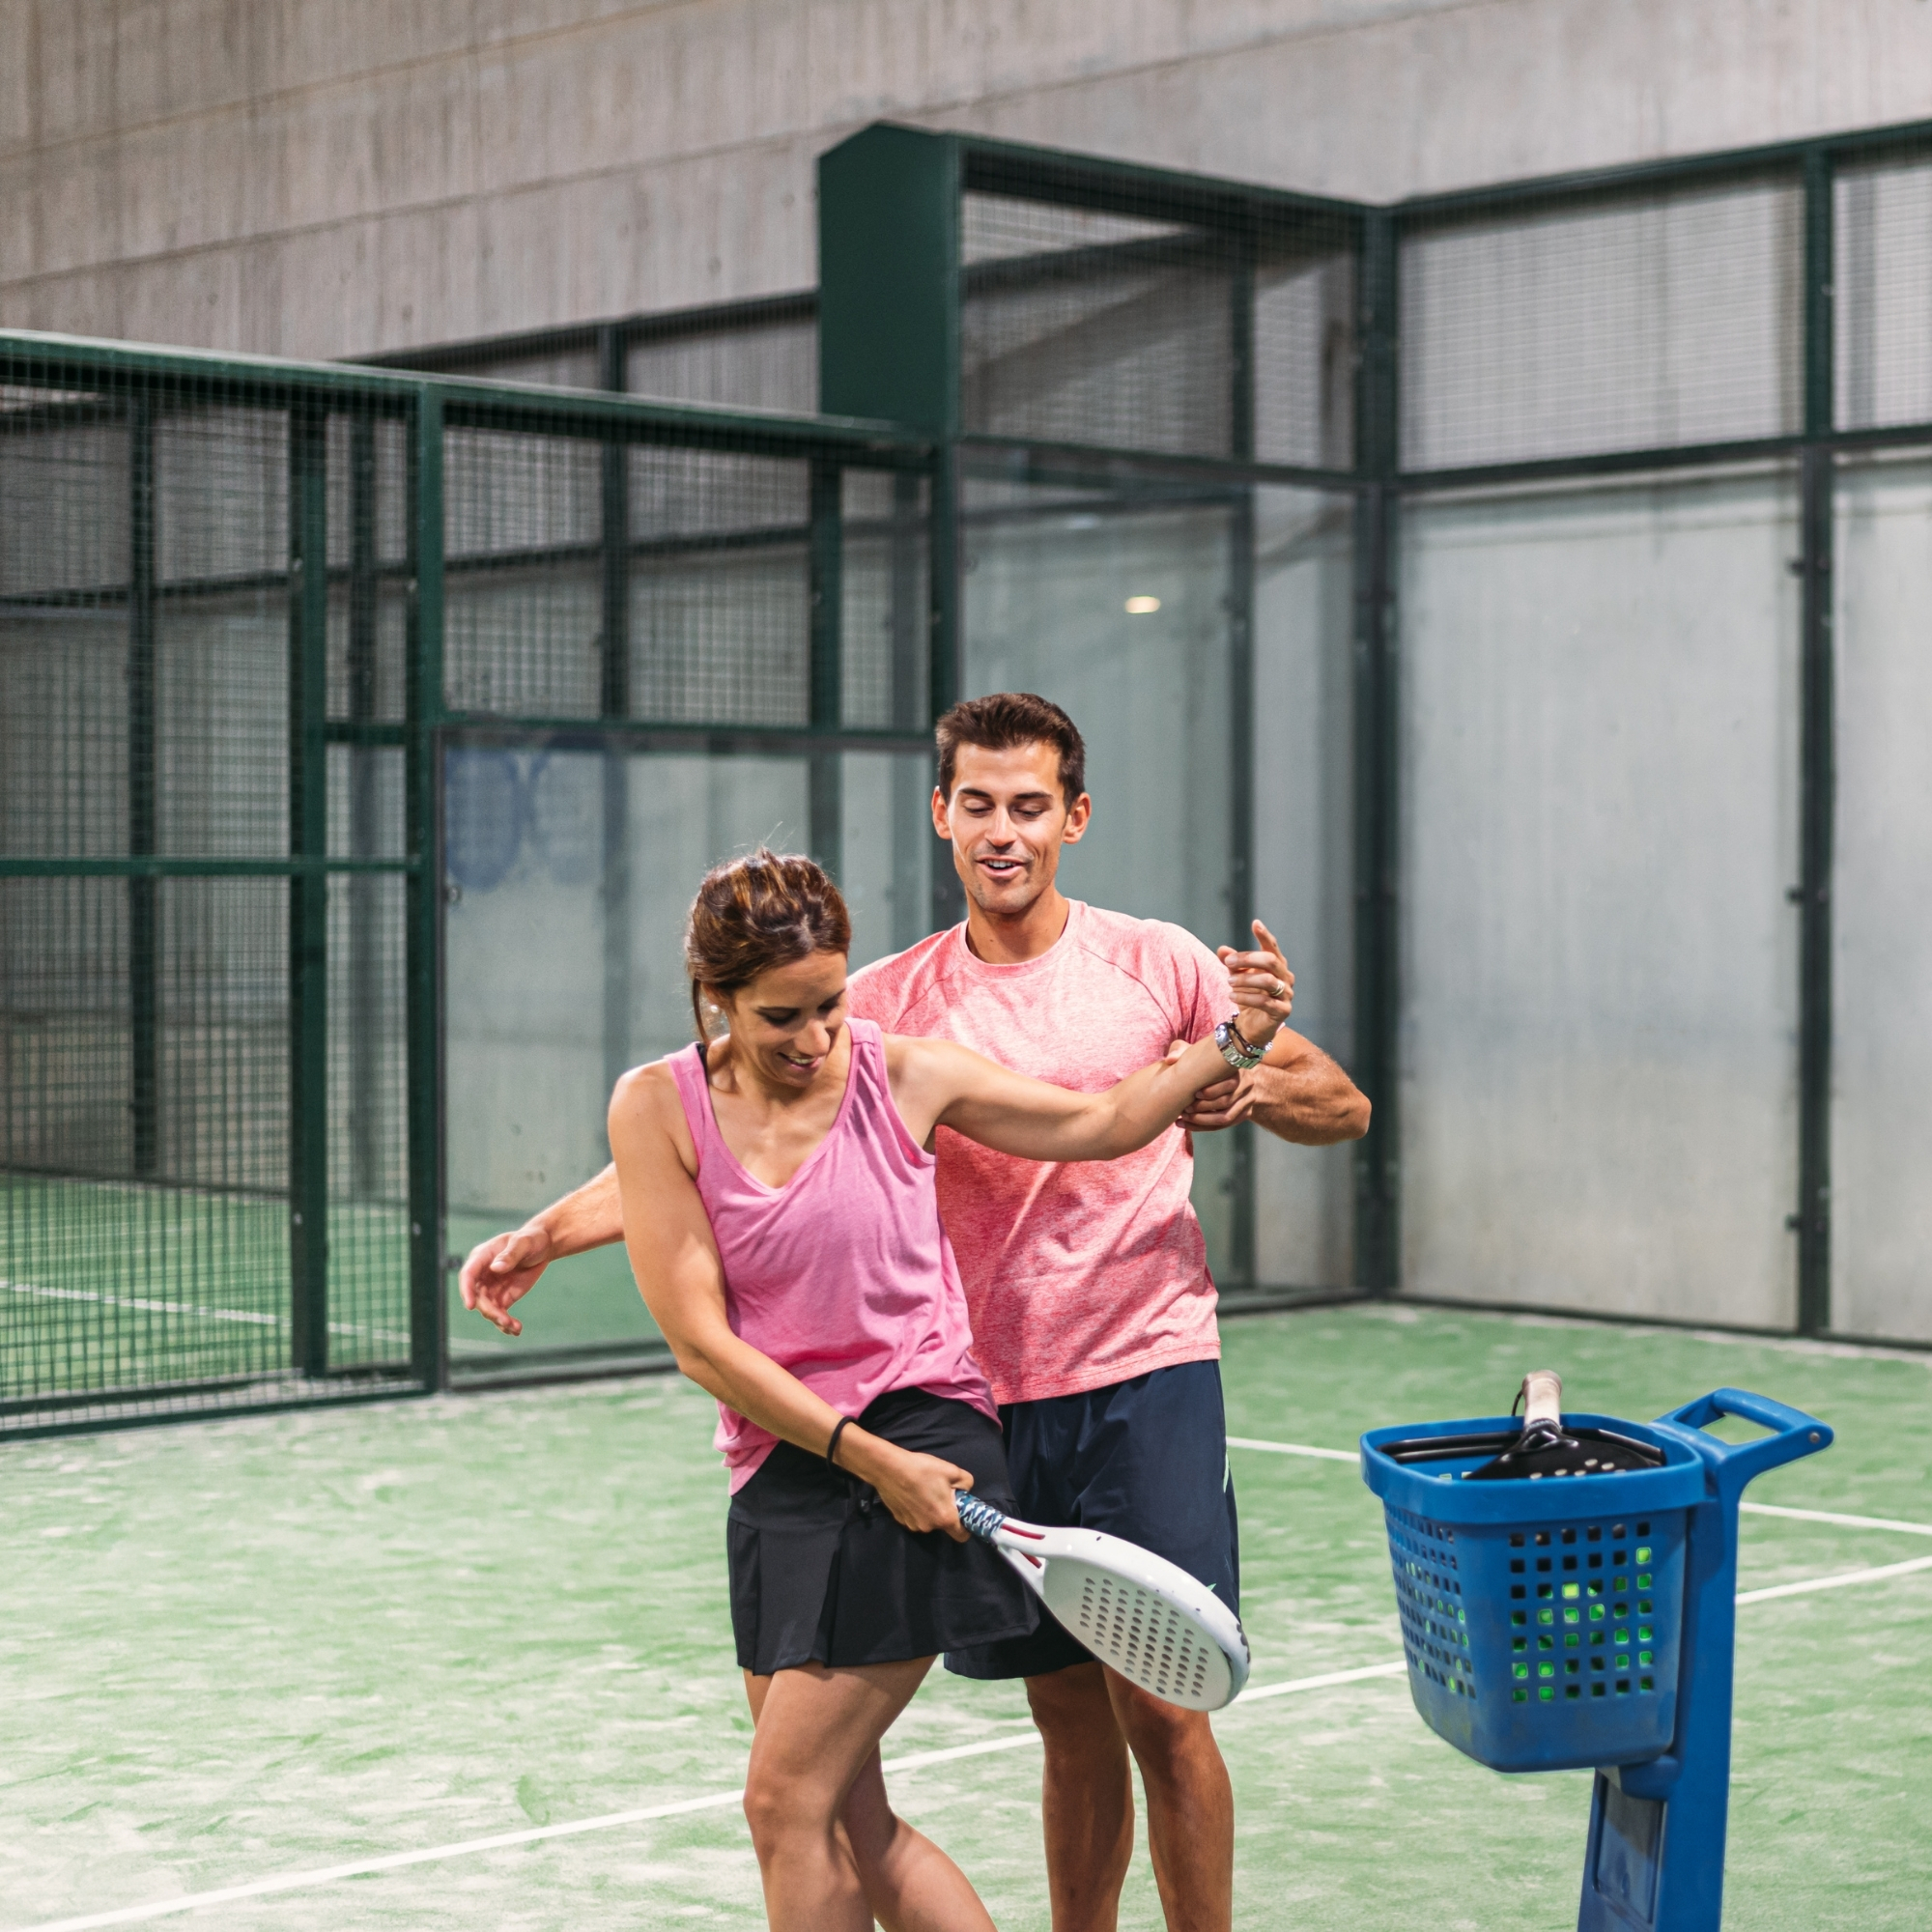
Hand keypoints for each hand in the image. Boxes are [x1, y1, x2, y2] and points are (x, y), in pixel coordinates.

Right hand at [457, 1222, 553, 1336]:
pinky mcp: (503, 1298)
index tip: (471, 1306)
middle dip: (489, 1310)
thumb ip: (510, 1254)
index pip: (468, 1275)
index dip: (467, 1290)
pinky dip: (506, 1323)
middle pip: (478, 1297)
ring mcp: (492, 1288)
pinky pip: (500, 1313)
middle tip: (505, 1320)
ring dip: (499, 1320)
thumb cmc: (531, 1239)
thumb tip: (495, 1268)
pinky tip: (516, 1330)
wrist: (543, 1246)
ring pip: (488, 1308)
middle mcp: (483, 1275)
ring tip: (515, 1327)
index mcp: (482, 1257)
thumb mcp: (523, 1242)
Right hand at [842, 1433, 973, 1541]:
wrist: (889, 1468)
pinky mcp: (900, 1519)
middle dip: (944, 1512)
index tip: (962, 1514)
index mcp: (944, 1518)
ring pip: (927, 1521)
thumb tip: (965, 1491)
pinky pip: (914, 1517)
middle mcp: (928, 1527)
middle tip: (940, 1492)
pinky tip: (911, 1493)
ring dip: (929, 1511)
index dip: (965, 1527)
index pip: (962, 1536)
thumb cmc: (922, 1469)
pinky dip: (916, 1509)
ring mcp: (912, 1525)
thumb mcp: (951, 1470)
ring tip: (923, 1490)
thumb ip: (966, 1483)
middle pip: (943, 1525)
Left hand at [1168, 1040, 1257, 1130]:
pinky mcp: (1244, 1114)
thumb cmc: (1210, 1061)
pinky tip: (1187, 1125)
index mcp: (1237, 1069)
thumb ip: (1182, 1050)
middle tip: (1184, 1108)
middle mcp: (1246, 1085)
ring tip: (1183, 1118)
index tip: (1194, 1093)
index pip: (1229, 1083)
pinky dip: (1203, 1127)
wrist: (1234, 1073)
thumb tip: (1170, 1059)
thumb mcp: (1197, 1052)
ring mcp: (1247, 1101)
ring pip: (1225, 1118)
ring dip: (1202, 1121)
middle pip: (1226, 1102)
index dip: (1211, 1091)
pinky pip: (1223, 1126)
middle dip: (1203, 1107)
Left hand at [1220, 917, 1293, 1045]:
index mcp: (1277, 966)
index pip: (1273, 947)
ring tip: (1228, 982)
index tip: (1255, 923)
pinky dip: (1245, 996)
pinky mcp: (1283, 1011)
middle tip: (1228, 962)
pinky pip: (1264, 1001)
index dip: (1265, 936)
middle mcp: (1285, 977)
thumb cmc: (1247, 997)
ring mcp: (1286, 994)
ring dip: (1244, 979)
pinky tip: (1231, 995)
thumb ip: (1231, 963)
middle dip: (1247, 958)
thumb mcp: (1236, 977)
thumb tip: (1222, 949)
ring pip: (1267, 980)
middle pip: (1270, 960)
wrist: (1251, 1027)